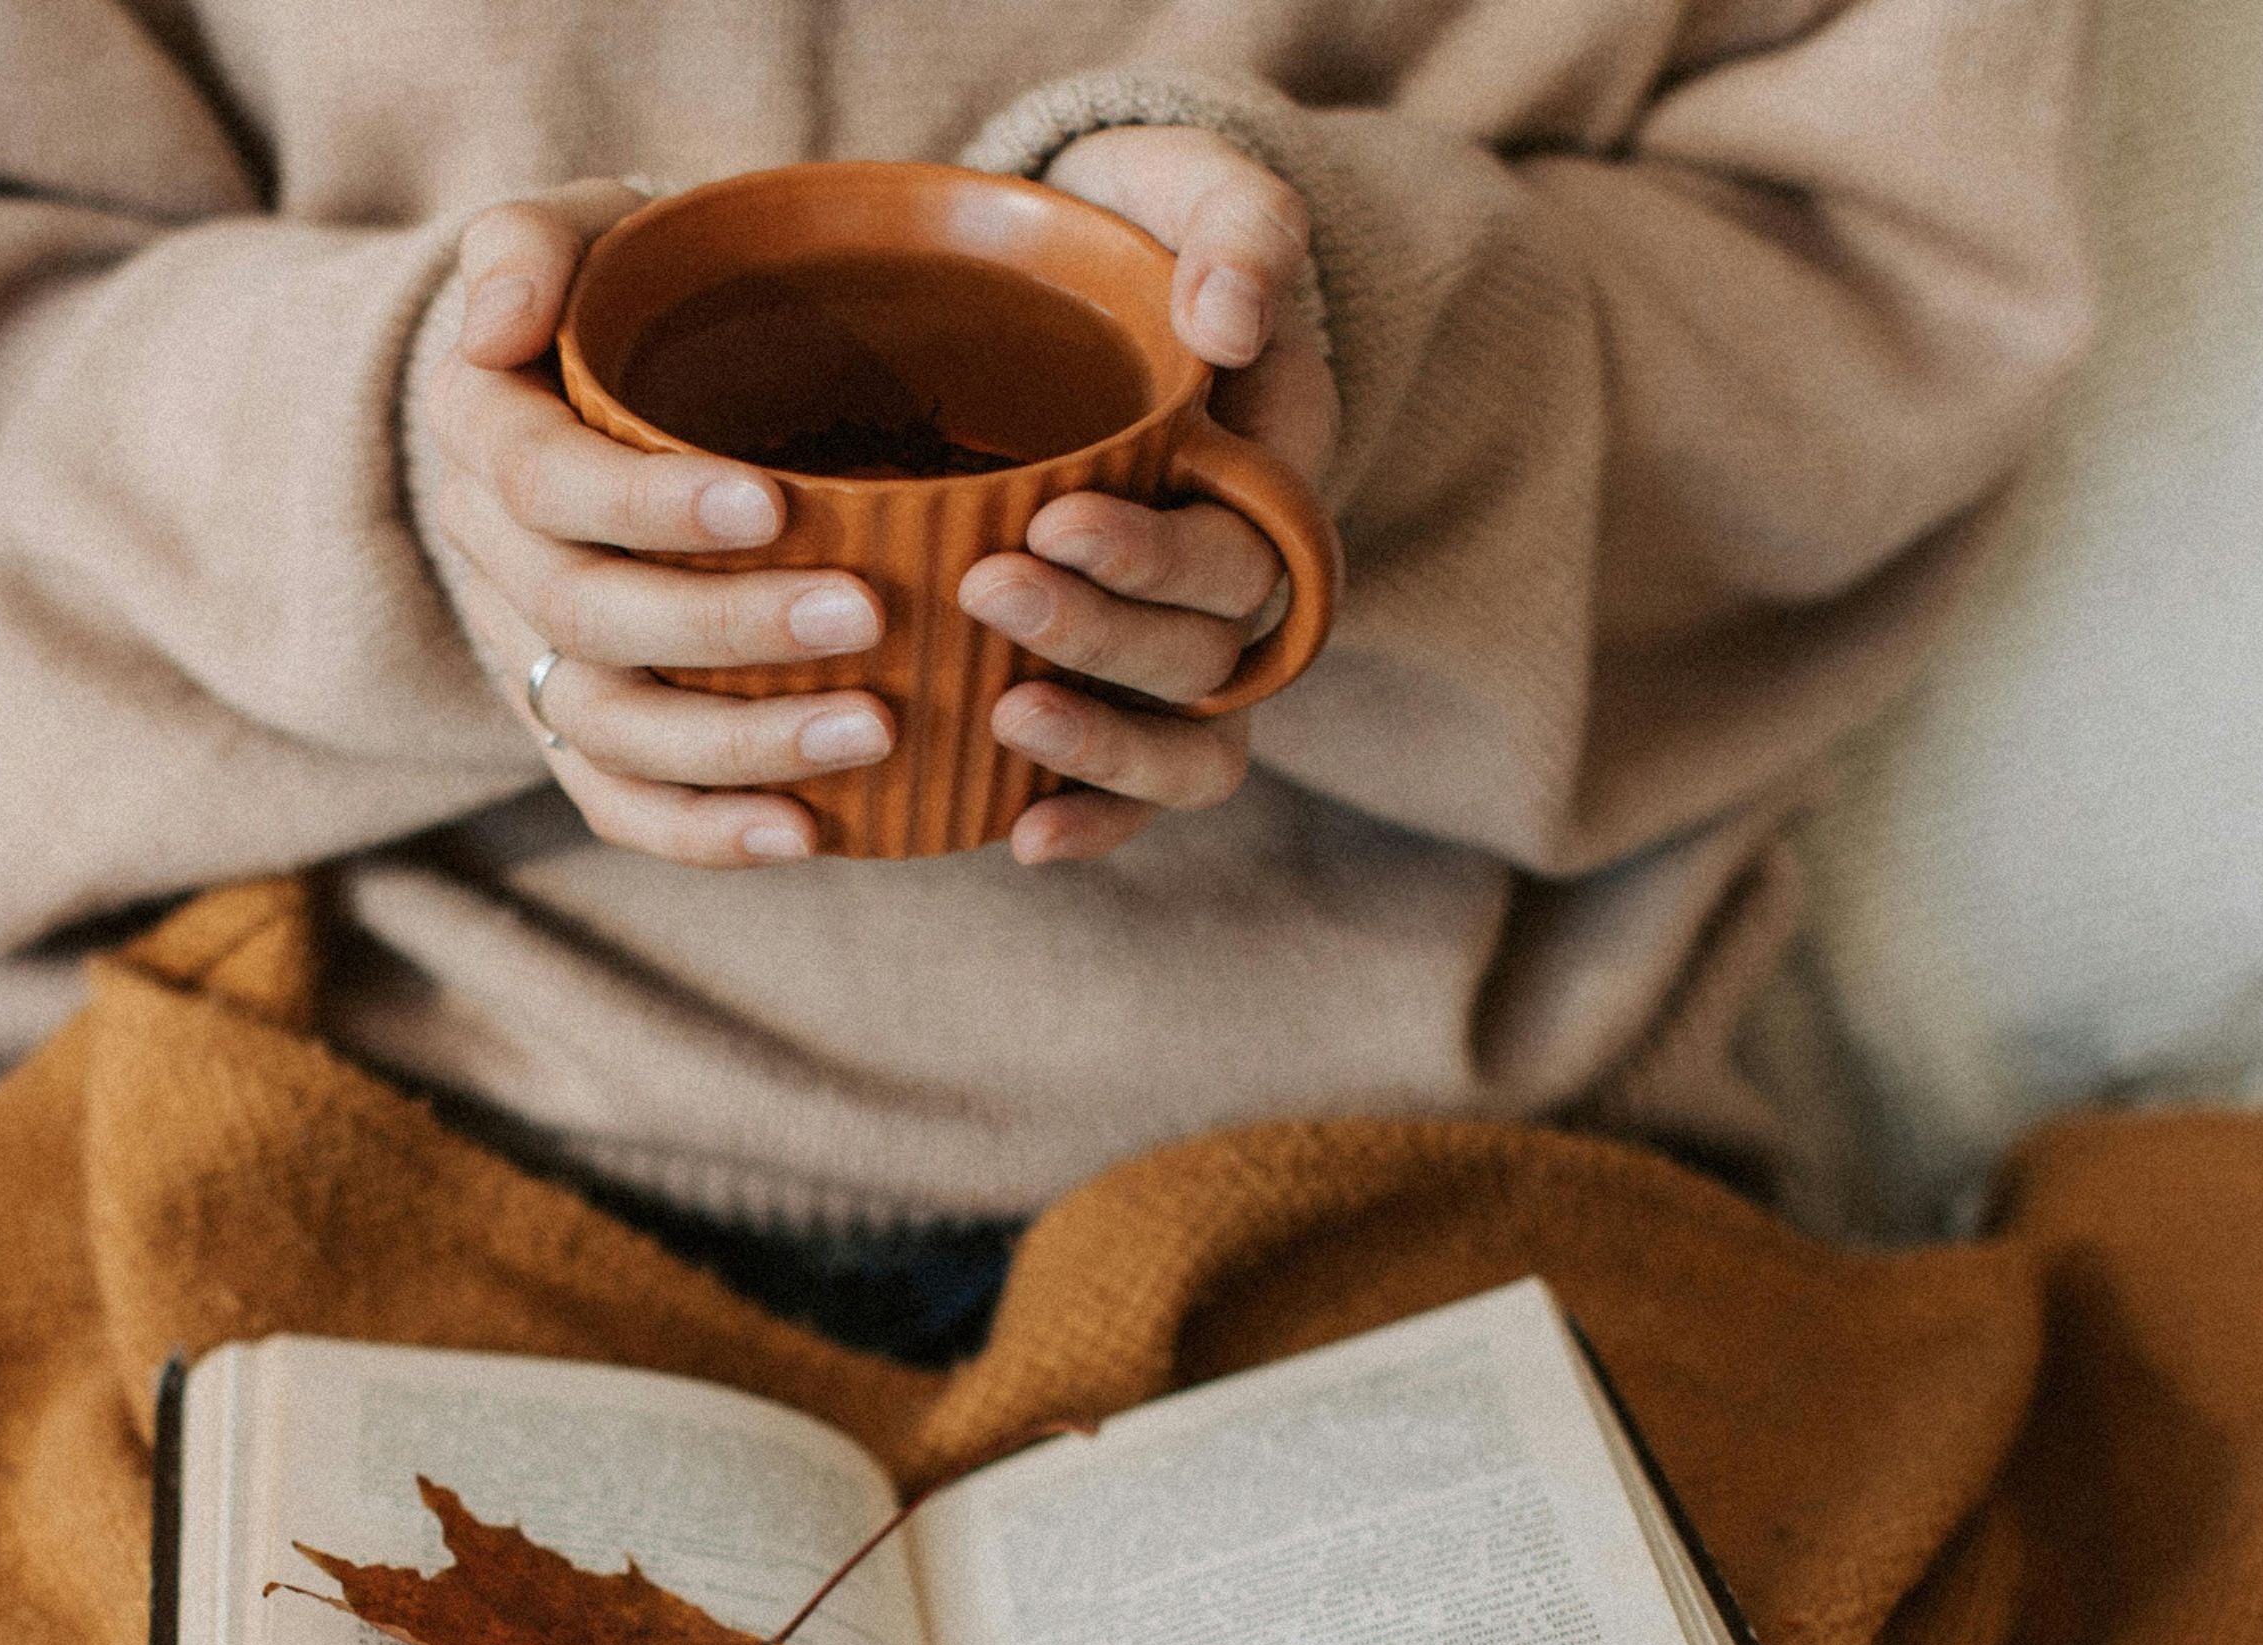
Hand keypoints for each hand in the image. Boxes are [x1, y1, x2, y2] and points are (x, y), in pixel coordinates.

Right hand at [423, 181, 899, 866]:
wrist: (611, 388)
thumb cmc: (627, 299)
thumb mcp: (580, 233)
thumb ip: (532, 245)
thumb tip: (496, 322)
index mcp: (484, 431)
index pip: (545, 481)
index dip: (648, 504)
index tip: (771, 503)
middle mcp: (495, 555)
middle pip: (587, 615)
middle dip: (725, 627)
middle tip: (864, 615)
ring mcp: (533, 655)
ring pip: (609, 727)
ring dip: (735, 744)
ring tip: (869, 730)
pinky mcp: (580, 730)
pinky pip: (622, 805)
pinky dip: (706, 834)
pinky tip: (806, 833)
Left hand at [973, 127, 1338, 863]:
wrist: (1069, 288)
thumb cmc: (1131, 235)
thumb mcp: (1189, 190)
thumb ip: (1236, 227)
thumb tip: (1234, 318)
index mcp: (1273, 472)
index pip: (1244, 545)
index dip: (1156, 553)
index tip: (1053, 518)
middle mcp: (1239, 577)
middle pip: (1206, 649)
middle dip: (1100, 633)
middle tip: (989, 587)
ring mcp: (1181, 645)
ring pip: (1191, 740)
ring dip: (1105, 746)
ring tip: (1004, 718)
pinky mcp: (1116, 688)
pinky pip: (1137, 791)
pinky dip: (1093, 822)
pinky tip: (1019, 837)